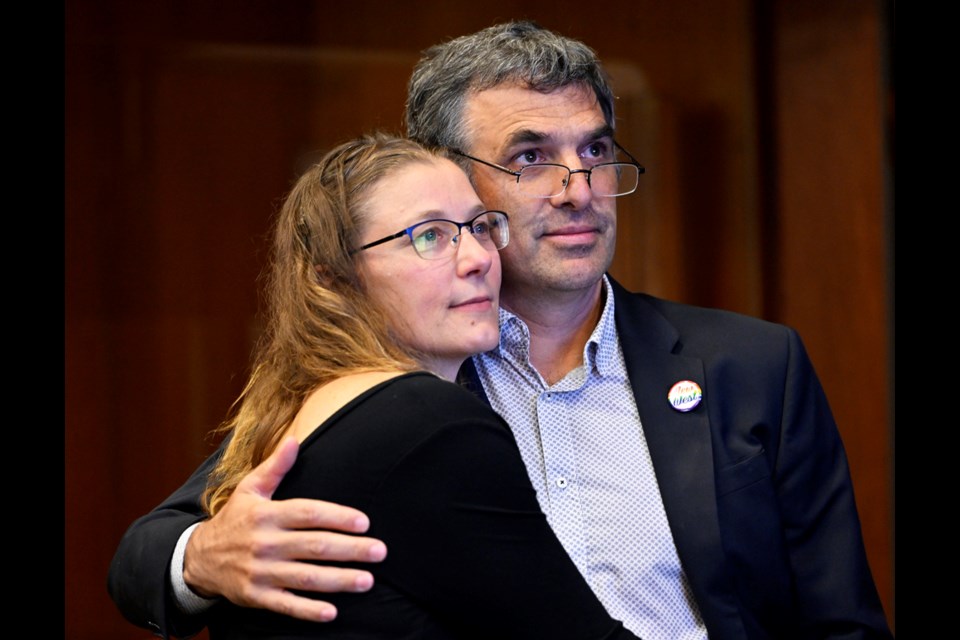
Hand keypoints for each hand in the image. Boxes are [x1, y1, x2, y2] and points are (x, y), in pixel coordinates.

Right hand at [182, 436, 387, 621]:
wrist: (198, 558)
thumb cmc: (234, 518)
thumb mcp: (250, 489)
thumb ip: (276, 467)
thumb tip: (294, 439)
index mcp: (267, 514)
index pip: (308, 514)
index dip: (337, 517)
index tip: (364, 522)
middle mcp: (264, 543)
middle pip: (314, 546)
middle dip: (350, 550)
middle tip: (380, 552)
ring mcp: (260, 571)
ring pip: (305, 577)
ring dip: (338, 580)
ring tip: (367, 580)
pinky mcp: (254, 596)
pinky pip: (285, 605)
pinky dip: (308, 610)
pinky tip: (332, 612)